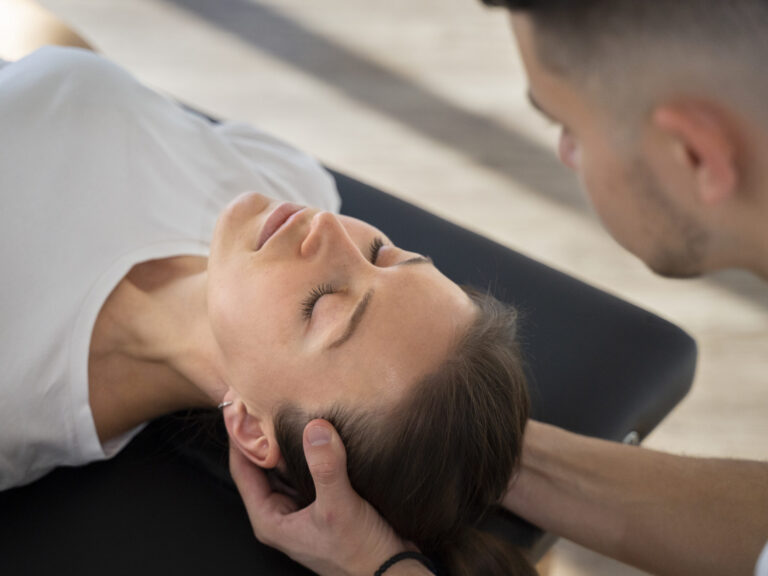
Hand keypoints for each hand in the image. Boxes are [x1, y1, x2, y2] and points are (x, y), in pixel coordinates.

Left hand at [229, 418, 411, 575]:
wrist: (393, 573)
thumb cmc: (361, 554)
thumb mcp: (339, 508)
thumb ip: (326, 467)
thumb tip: (315, 428)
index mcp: (271, 519)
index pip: (242, 469)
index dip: (239, 438)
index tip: (241, 405)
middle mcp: (282, 513)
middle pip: (262, 465)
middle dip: (264, 435)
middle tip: (266, 399)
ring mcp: (303, 507)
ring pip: (287, 466)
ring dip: (290, 441)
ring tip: (290, 408)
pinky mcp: (324, 502)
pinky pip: (309, 469)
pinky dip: (311, 451)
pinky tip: (320, 430)